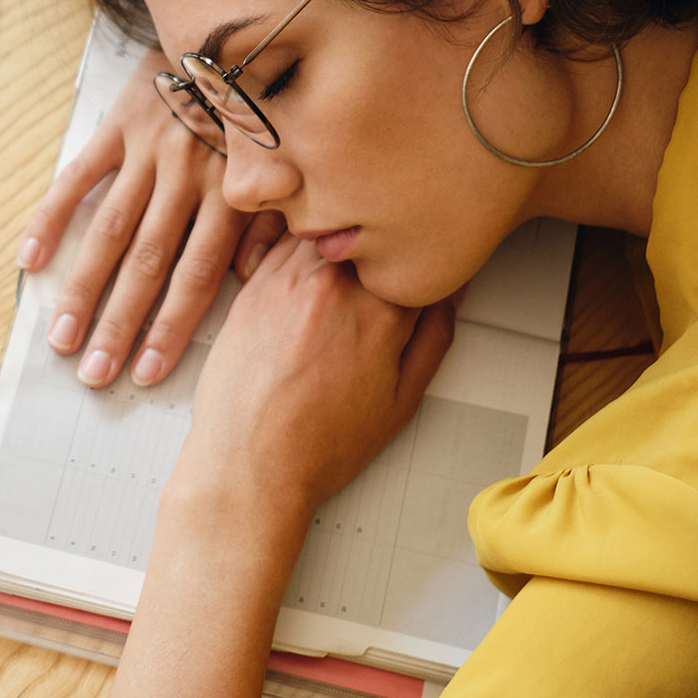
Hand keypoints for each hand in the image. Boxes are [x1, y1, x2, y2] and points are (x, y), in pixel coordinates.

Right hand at [19, 51, 284, 386]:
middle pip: (147, 263)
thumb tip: (256, 278)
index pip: (198, 274)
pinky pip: (78, 177)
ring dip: (83, 287)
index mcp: (231, 192)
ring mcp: (148, 152)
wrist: (230, 33)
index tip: (149, 372)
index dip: (172, 326)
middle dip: (119, 323)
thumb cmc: (259, 111)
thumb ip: (273, 220)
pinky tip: (31, 260)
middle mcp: (188, 175)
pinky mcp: (117, 127)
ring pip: (110, 230)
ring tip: (61, 336)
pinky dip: (51, 218)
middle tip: (95, 373)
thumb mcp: (284, 163)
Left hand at [172, 235, 458, 519]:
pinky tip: (303, 285)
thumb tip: (449, 299)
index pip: (418, 261)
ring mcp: (288, 280)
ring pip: (328, 234)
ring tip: (338, 286)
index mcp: (380, 312)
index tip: (422, 276)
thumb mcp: (401, 402)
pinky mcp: (252, 286)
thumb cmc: (318, 444)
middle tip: (379, 283)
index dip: (423, 268)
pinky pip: (283, 244)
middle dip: (382, 253)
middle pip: (372, 241)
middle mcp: (334, 286)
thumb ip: (434, 339)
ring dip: (340, 246)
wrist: (249, 463)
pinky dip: (299, 251)